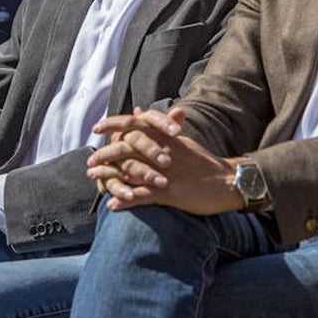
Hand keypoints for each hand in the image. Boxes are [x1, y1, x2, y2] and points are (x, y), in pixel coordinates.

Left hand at [87, 107, 241, 214]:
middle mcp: (163, 152)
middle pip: (127, 148)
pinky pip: (143, 196)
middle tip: (90, 161)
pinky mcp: (170, 193)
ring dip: (109, 176)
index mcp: (166, 137)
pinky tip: (112, 206)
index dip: (113, 124)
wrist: (227, 182)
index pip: (135, 124)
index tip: (97, 127)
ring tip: (93, 179)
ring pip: (130, 172)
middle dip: (105, 153)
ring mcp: (165, 173)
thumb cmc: (204, 163)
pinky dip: (126, 201)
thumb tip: (139, 111)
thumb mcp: (182, 140)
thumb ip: (159, 126)